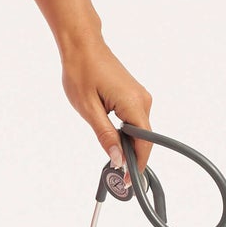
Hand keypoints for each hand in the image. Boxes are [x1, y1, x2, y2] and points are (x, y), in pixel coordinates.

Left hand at [60, 33, 152, 176]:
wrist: (82, 44)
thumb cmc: (81, 71)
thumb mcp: (88, 109)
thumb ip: (105, 135)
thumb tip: (117, 158)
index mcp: (134, 104)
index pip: (144, 143)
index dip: (138, 165)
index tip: (129, 182)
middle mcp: (143, 100)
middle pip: (143, 139)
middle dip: (131, 157)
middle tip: (116, 174)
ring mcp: (140, 97)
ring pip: (138, 130)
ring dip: (127, 145)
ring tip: (112, 159)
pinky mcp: (133, 95)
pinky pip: (134, 121)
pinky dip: (125, 133)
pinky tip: (113, 139)